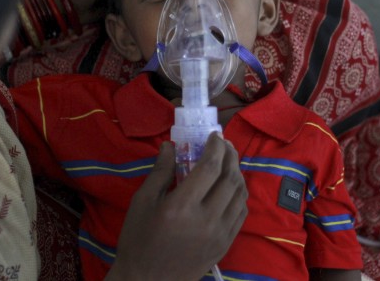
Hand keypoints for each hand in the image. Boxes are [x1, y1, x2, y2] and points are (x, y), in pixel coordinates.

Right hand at [106, 132, 247, 280]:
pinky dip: (240, 194)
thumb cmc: (138, 240)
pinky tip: (231, 186)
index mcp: (182, 206)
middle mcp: (206, 219)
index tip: (214, 135)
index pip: (210, 167)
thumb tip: (171, 145)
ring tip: (229, 161)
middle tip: (224, 143)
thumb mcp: (142, 202)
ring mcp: (220, 234)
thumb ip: (160, 172)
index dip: (216, 147)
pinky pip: (241, 213)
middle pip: (230, 178)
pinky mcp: (225, 244)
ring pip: (240, 195)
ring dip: (237, 173)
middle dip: (230, 155)